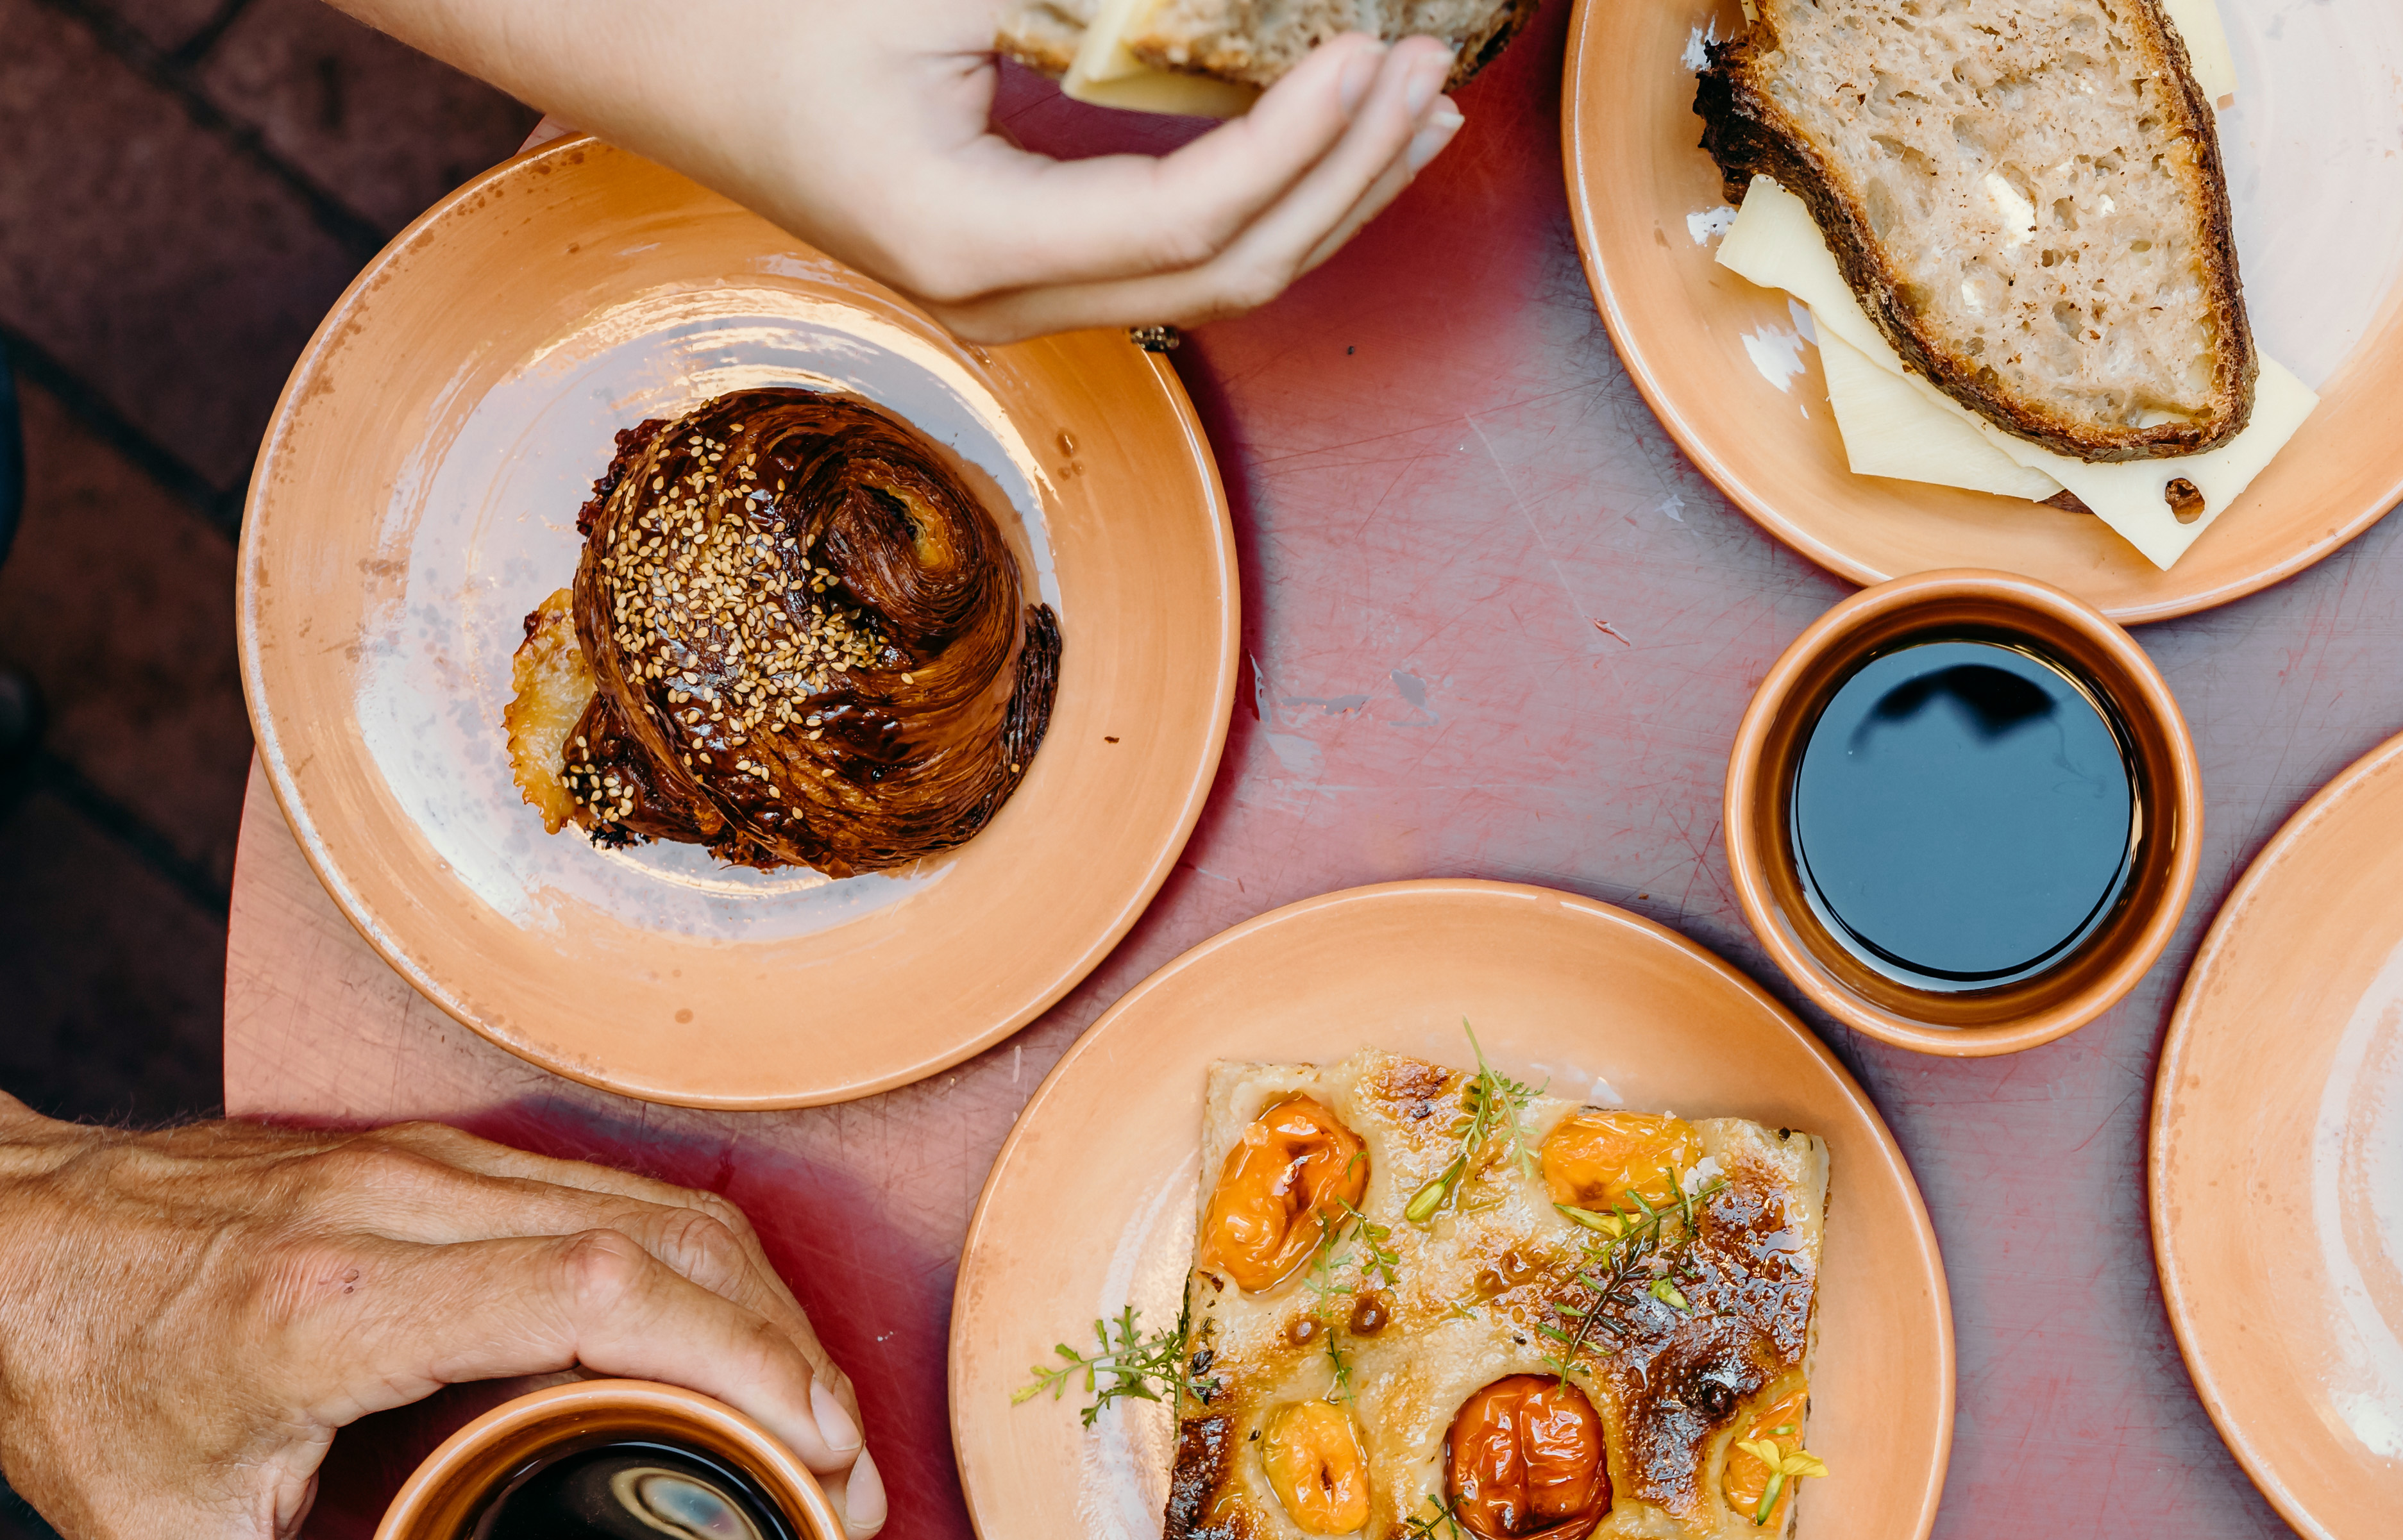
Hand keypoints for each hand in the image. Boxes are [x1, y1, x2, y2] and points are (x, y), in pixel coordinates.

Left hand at [0, 1104, 882, 1539]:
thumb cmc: (81, 1400)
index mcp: (337, 1311)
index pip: (602, 1291)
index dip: (745, 1363)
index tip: (820, 1455)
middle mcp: (399, 1210)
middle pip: (671, 1243)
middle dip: (795, 1358)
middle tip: (848, 1477)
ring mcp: (428, 1160)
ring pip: (666, 1203)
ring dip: (769, 1312)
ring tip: (819, 1428)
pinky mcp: (443, 1149)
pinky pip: (624, 1191)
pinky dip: (712, 1274)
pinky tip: (740, 1351)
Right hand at [338, 1, 1464, 339]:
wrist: (624, 35)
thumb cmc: (752, 2)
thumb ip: (1093, 8)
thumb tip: (1219, 21)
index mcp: (974, 244)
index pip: (1196, 220)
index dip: (1304, 142)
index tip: (1373, 56)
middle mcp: (997, 302)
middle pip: (1233, 273)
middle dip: (1348, 178)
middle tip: (1432, 77)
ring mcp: (1003, 297)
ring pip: (1213, 279)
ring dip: (1324, 195)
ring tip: (1413, 114)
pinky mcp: (1007, 266)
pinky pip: (1167, 253)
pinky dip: (1258, 193)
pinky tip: (1316, 138)